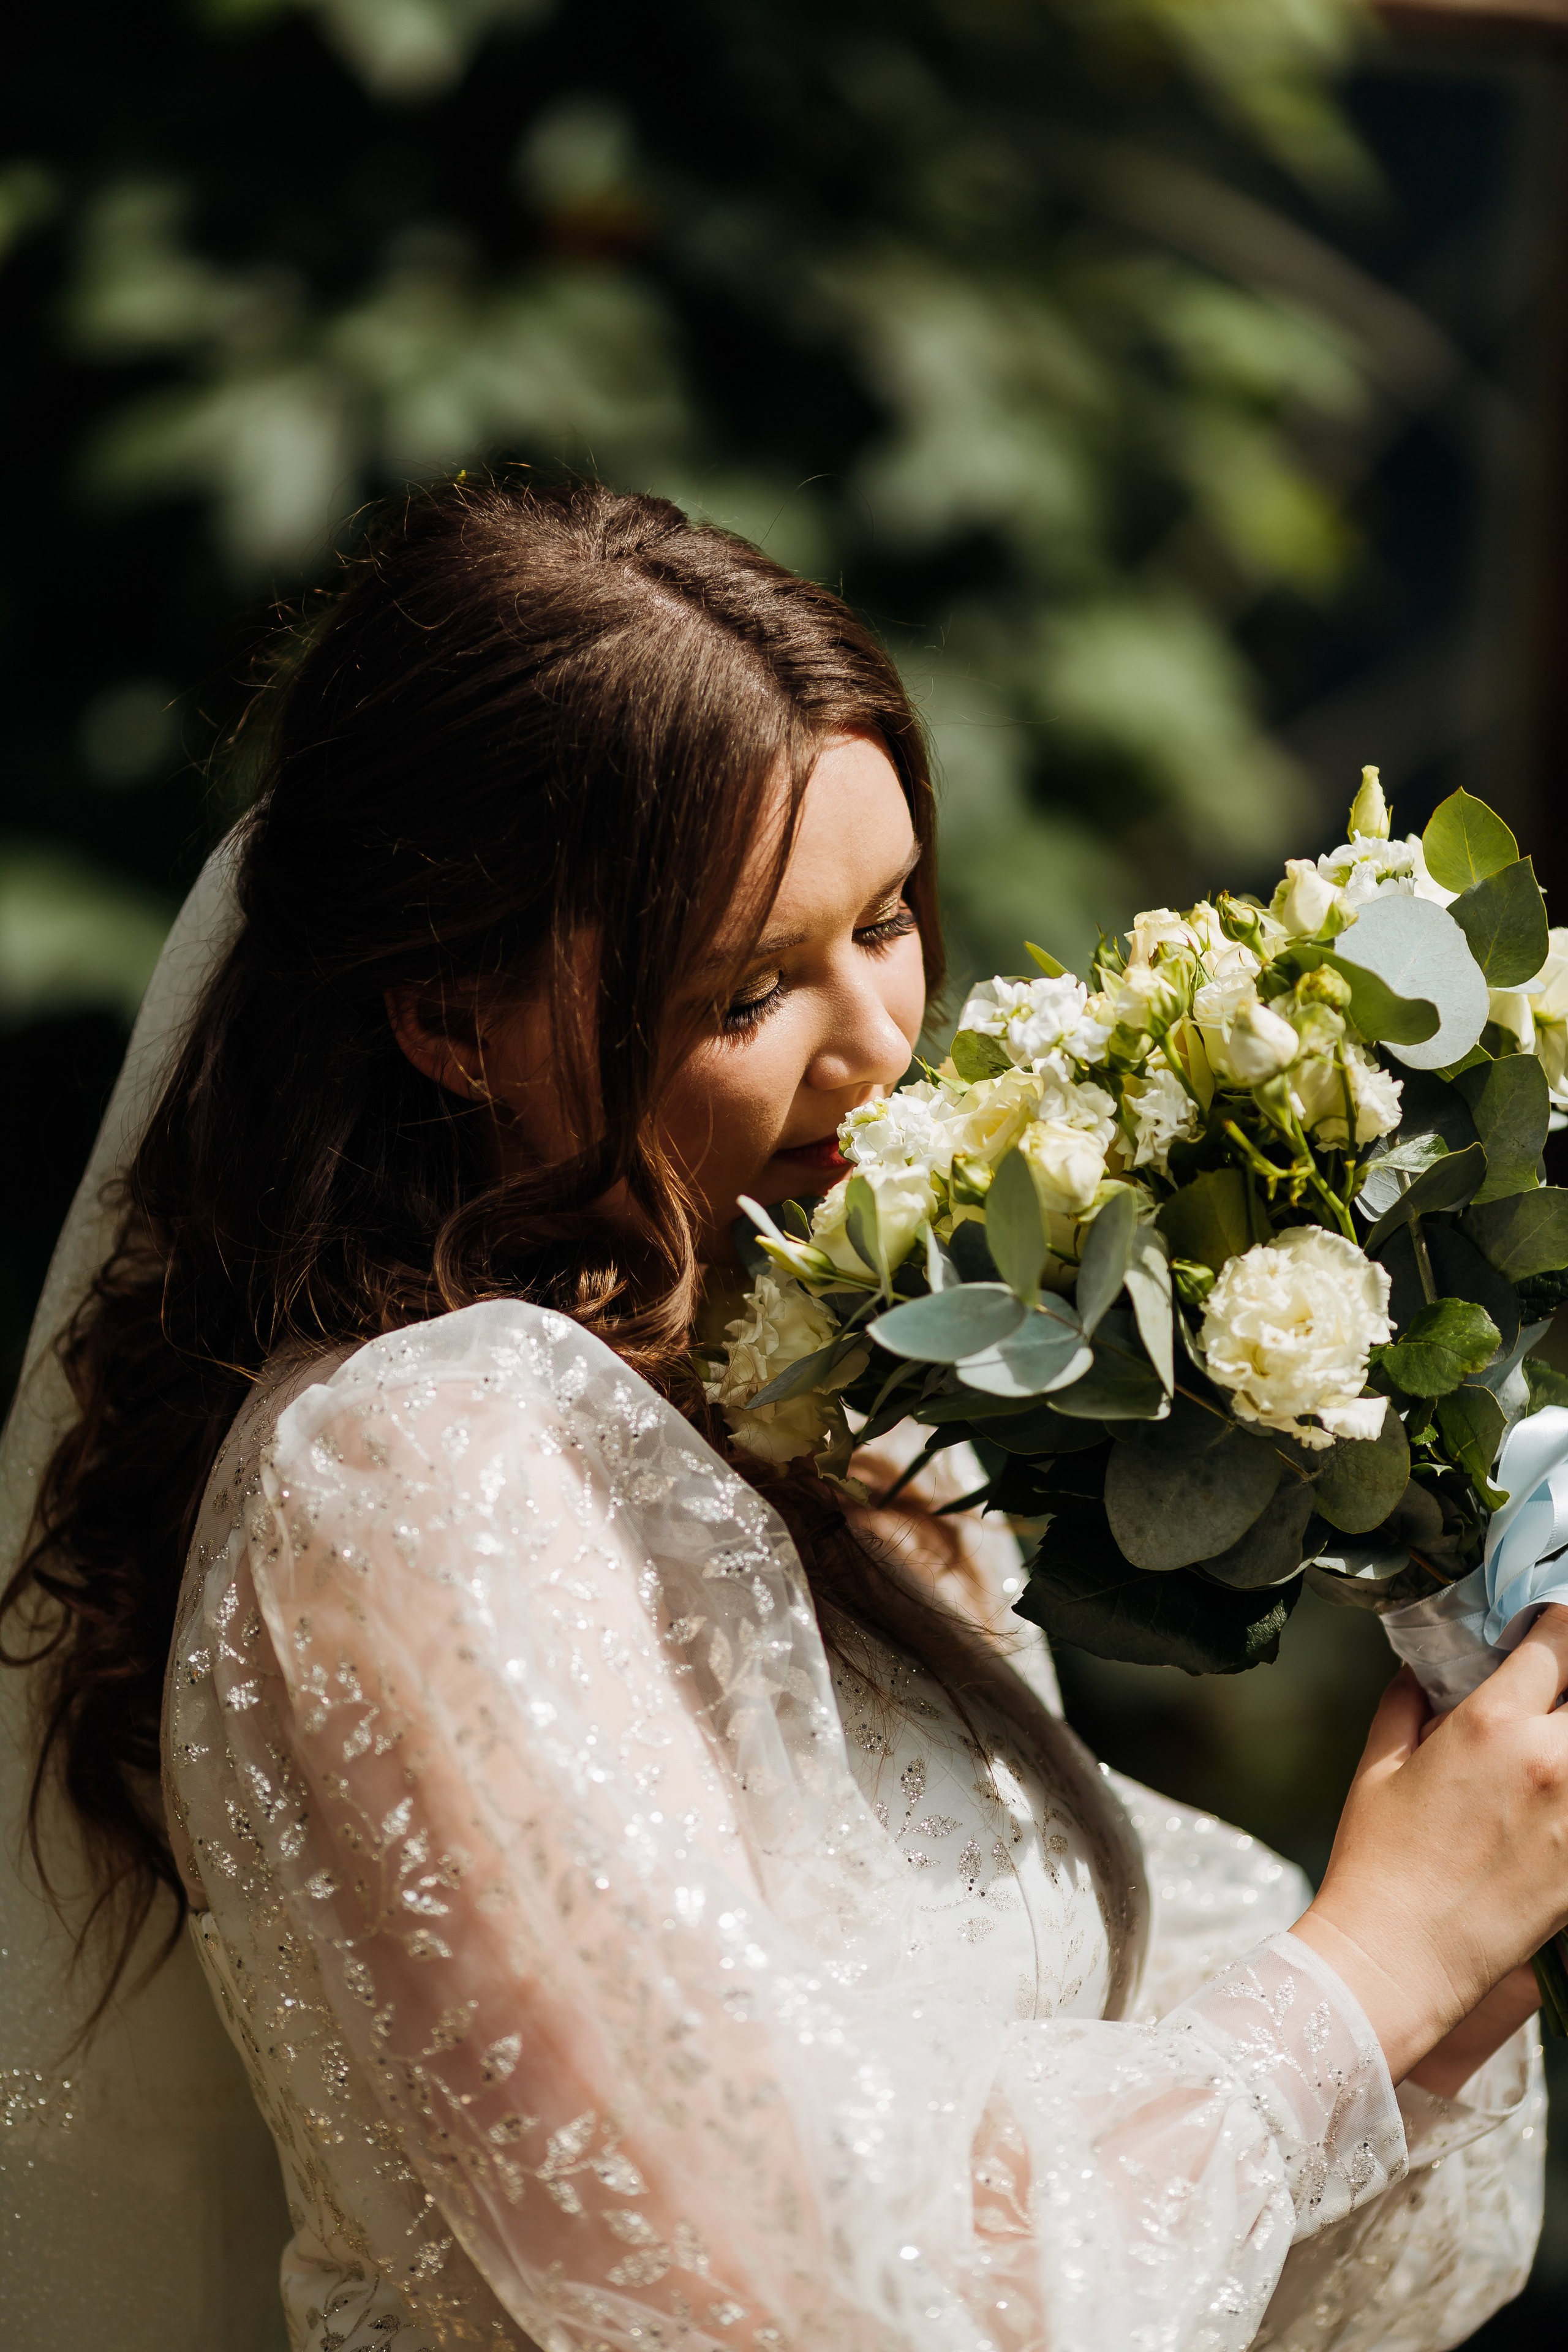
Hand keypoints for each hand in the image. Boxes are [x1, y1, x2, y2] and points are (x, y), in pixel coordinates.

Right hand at [1293, 1607, 1567, 2083]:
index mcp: (1492, 1723)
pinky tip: (1551, 1795)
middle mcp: (1551, 1759)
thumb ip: (1408, 1702)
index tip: (1547, 1627)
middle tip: (1549, 1694)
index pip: (1559, 1638)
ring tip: (1552, 1745)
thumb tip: (1424, 1669)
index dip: (1556, 1621)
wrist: (1399, 1956)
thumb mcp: (1378, 1764)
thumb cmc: (1378, 1859)